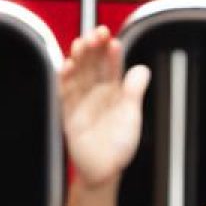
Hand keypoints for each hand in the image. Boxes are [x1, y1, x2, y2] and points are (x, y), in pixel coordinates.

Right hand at [60, 26, 150, 189]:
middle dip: (93, 46)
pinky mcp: (68, 111)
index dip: (111, 51)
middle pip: (92, 61)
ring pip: (77, 71)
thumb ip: (135, 92)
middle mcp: (96, 90)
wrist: (104, 171)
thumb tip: (142, 69)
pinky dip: (64, 78)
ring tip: (82, 44)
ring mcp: (81, 99)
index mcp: (113, 89)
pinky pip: (64, 91)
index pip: (111, 63)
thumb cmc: (119, 146)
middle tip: (96, 35)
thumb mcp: (132, 117)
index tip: (112, 41)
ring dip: (78, 56)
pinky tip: (68, 66)